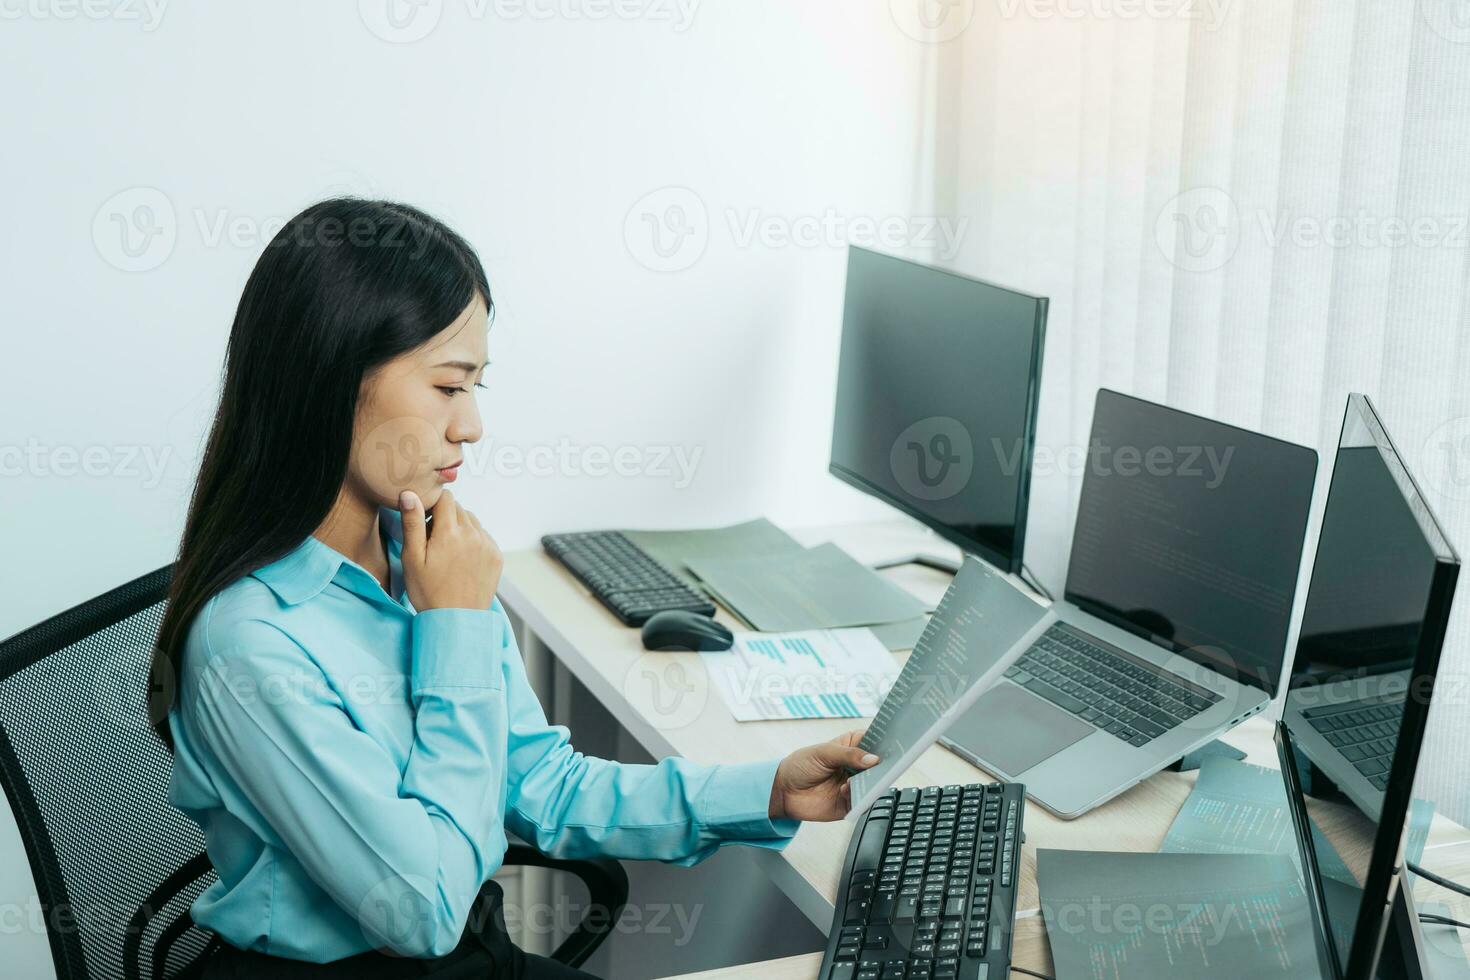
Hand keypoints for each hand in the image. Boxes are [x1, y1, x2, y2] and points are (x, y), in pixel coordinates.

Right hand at [399, 489, 502, 611]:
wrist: (456, 620)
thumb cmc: (429, 591)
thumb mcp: (412, 558)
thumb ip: (412, 523)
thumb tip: (410, 494)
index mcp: (451, 532)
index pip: (446, 498)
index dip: (433, 505)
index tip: (426, 521)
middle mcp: (473, 534)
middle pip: (459, 509)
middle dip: (445, 517)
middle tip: (434, 541)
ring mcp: (488, 545)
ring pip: (472, 521)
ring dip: (460, 527)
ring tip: (448, 551)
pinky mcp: (496, 556)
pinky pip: (483, 536)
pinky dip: (473, 540)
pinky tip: (462, 559)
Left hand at [768, 728, 880, 821]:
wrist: (783, 791)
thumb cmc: (800, 765)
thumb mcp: (823, 752)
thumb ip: (848, 755)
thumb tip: (873, 759)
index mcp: (853, 747)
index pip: (875, 742)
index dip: (885, 743)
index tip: (893, 744)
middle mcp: (857, 767)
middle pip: (879, 766)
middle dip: (883, 766)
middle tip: (884, 765)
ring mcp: (854, 786)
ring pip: (874, 786)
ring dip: (870, 783)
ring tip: (863, 779)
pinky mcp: (849, 804)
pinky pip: (861, 803)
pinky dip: (857, 798)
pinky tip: (845, 791)